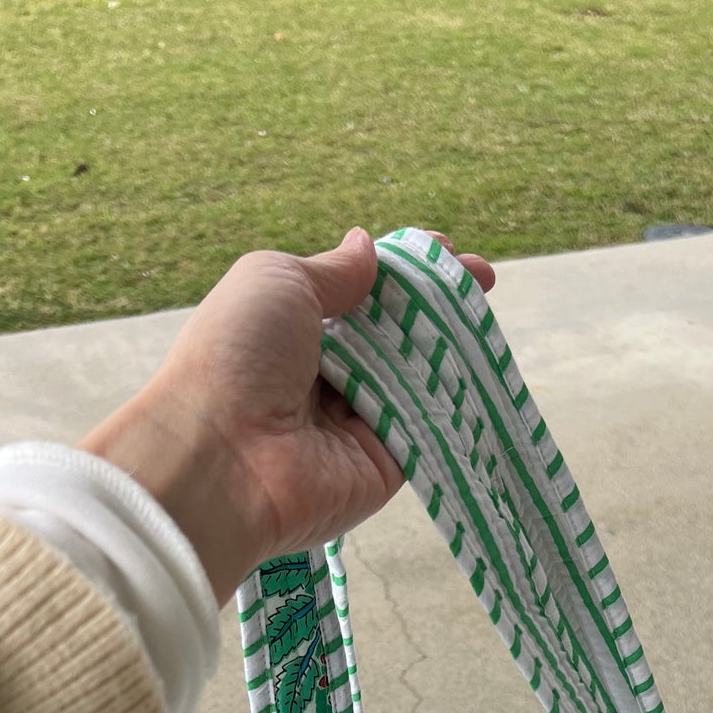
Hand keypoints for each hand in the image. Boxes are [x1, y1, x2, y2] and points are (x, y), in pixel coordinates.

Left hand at [79, 227, 496, 604]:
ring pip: (418, 378)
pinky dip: (455, 400)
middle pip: (395, 336)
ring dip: (453, 347)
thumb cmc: (237, 356)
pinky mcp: (384, 465)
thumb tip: (368, 247)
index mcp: (292, 329)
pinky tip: (487, 366)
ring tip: (488, 315)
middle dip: (440, 306)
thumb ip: (332, 271)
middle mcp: (325, 376)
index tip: (447, 252)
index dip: (405, 272)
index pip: (362, 295)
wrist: (223, 460)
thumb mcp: (278, 281)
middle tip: (485, 279)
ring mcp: (357, 423)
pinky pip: (429, 427)